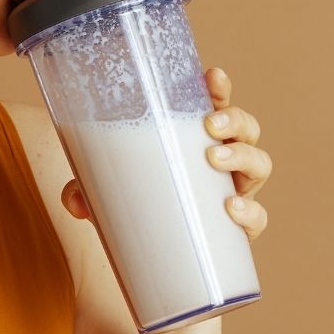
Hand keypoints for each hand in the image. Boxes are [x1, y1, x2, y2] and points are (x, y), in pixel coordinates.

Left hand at [60, 67, 272, 241]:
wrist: (161, 258)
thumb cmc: (141, 206)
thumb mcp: (108, 190)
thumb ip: (86, 189)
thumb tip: (74, 199)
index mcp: (195, 139)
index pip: (214, 104)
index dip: (218, 87)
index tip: (212, 75)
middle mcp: (224, 161)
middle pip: (246, 128)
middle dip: (234, 118)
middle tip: (210, 124)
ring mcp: (237, 192)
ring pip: (259, 164)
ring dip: (243, 155)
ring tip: (215, 158)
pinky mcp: (241, 229)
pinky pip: (257, 217)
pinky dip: (249, 212)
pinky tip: (231, 208)